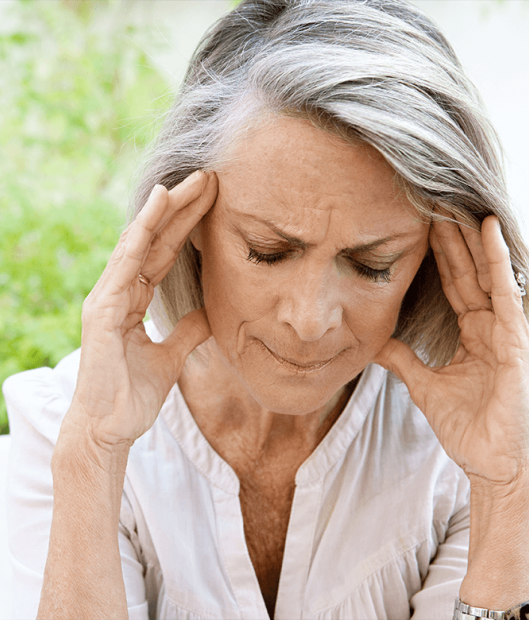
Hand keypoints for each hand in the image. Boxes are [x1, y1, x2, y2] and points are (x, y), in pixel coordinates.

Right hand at [66, 171, 217, 451]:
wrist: (108, 429)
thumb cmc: (131, 396)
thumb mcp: (170, 357)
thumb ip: (187, 331)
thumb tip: (211, 313)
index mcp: (131, 301)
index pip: (163, 254)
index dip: (187, 226)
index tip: (214, 200)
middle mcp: (117, 292)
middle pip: (153, 242)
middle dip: (180, 209)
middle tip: (208, 177)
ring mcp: (106, 298)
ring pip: (138, 244)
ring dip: (163, 211)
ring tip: (188, 181)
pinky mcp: (101, 309)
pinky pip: (125, 264)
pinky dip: (140, 234)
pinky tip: (156, 208)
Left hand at [375, 216, 528, 488]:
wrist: (492, 462)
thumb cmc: (468, 428)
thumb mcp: (424, 386)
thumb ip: (403, 360)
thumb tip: (375, 343)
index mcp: (473, 335)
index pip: (454, 285)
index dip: (439, 256)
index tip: (420, 226)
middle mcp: (492, 327)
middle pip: (468, 272)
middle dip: (452, 238)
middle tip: (434, 201)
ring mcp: (507, 331)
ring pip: (487, 273)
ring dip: (471, 238)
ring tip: (454, 204)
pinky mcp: (516, 339)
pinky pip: (506, 292)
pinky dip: (497, 261)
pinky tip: (488, 232)